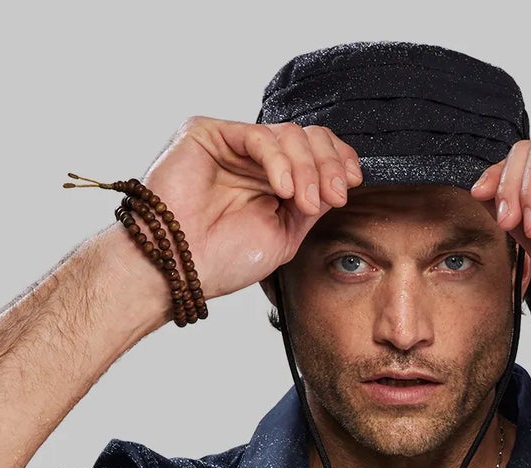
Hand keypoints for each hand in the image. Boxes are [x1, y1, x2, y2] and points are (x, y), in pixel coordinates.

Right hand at [129, 116, 363, 300]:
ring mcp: (230, 144)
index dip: (338, 160)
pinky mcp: (206, 134)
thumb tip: (341, 180)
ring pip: (288, 134)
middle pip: (308, 137)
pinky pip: (258, 135)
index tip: (352, 184)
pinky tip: (282, 189)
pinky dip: (279, 161)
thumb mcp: (286, 234)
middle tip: (334, 196)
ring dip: (306, 168)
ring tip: (303, 201)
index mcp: (271, 178)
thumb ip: (312, 204)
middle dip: (328, 165)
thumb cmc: (221, 260)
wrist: (178, 269)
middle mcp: (252, 158)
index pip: (314, 152)